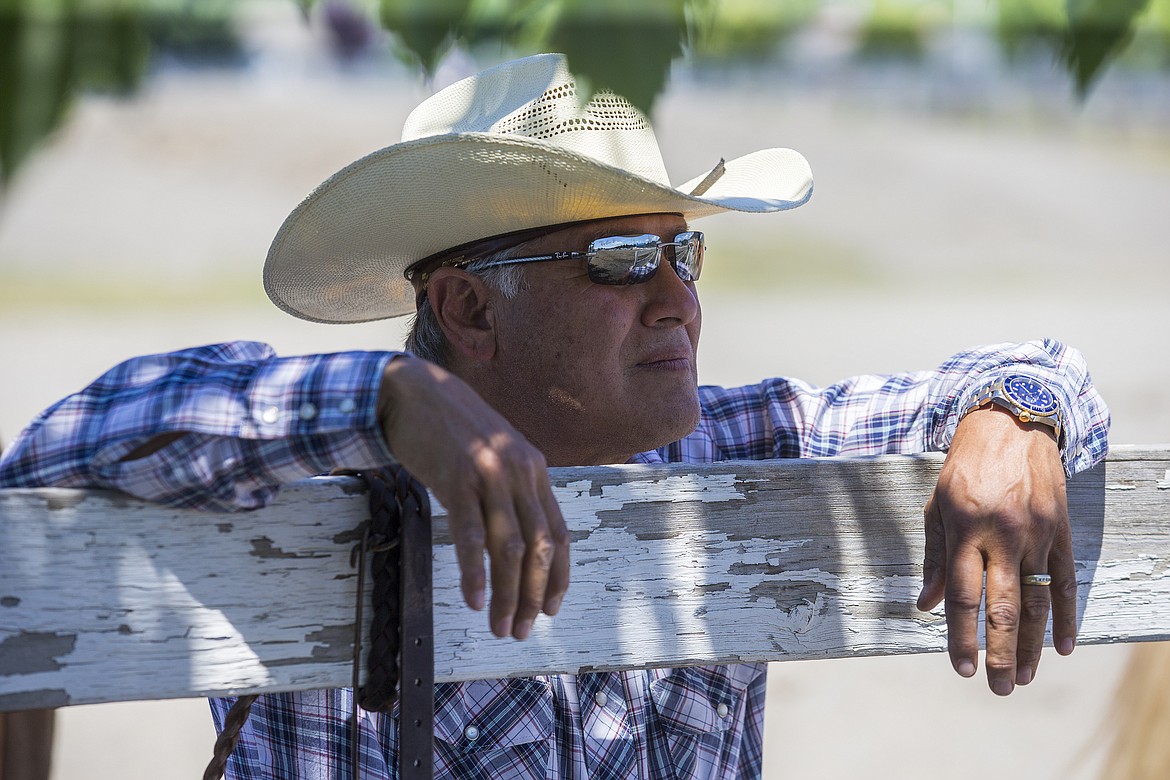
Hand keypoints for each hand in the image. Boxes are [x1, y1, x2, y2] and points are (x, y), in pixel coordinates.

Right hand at [376, 355, 569, 639]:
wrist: (412, 390)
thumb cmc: (452, 428)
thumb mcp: (496, 452)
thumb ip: (512, 488)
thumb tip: (520, 537)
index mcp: (534, 468)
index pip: (557, 533)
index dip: (557, 576)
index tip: (549, 609)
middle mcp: (519, 471)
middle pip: (537, 546)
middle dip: (531, 594)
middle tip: (520, 630)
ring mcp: (490, 473)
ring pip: (509, 546)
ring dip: (506, 593)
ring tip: (499, 626)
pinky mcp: (457, 477)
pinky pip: (471, 534)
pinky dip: (475, 571)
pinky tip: (474, 600)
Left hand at [916, 406, 1072, 694]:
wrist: (1011, 425)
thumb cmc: (964, 469)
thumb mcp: (937, 506)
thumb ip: (934, 558)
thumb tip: (926, 606)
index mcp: (965, 529)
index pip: (962, 594)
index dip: (961, 635)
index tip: (963, 668)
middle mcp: (1002, 534)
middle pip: (1003, 606)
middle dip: (1001, 652)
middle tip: (999, 688)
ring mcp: (1036, 533)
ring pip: (1037, 600)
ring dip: (1032, 644)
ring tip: (1024, 677)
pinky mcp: (1059, 530)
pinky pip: (1065, 581)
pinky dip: (1065, 617)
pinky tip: (1061, 647)